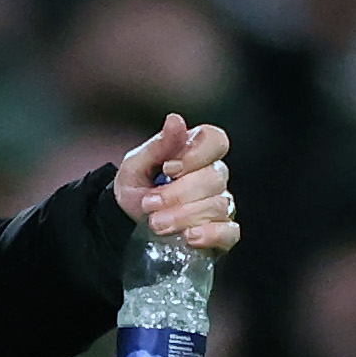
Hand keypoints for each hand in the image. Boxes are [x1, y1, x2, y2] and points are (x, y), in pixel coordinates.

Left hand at [113, 112, 238, 253]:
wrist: (126, 221)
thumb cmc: (135, 187)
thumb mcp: (135, 165)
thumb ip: (158, 146)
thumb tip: (175, 120)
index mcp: (195, 152)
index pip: (216, 141)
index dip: (196, 154)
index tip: (169, 168)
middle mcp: (213, 176)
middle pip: (214, 178)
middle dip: (178, 193)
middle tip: (150, 204)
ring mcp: (219, 204)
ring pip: (218, 205)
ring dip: (183, 216)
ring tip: (156, 223)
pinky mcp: (220, 232)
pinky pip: (230, 232)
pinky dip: (211, 234)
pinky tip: (189, 236)